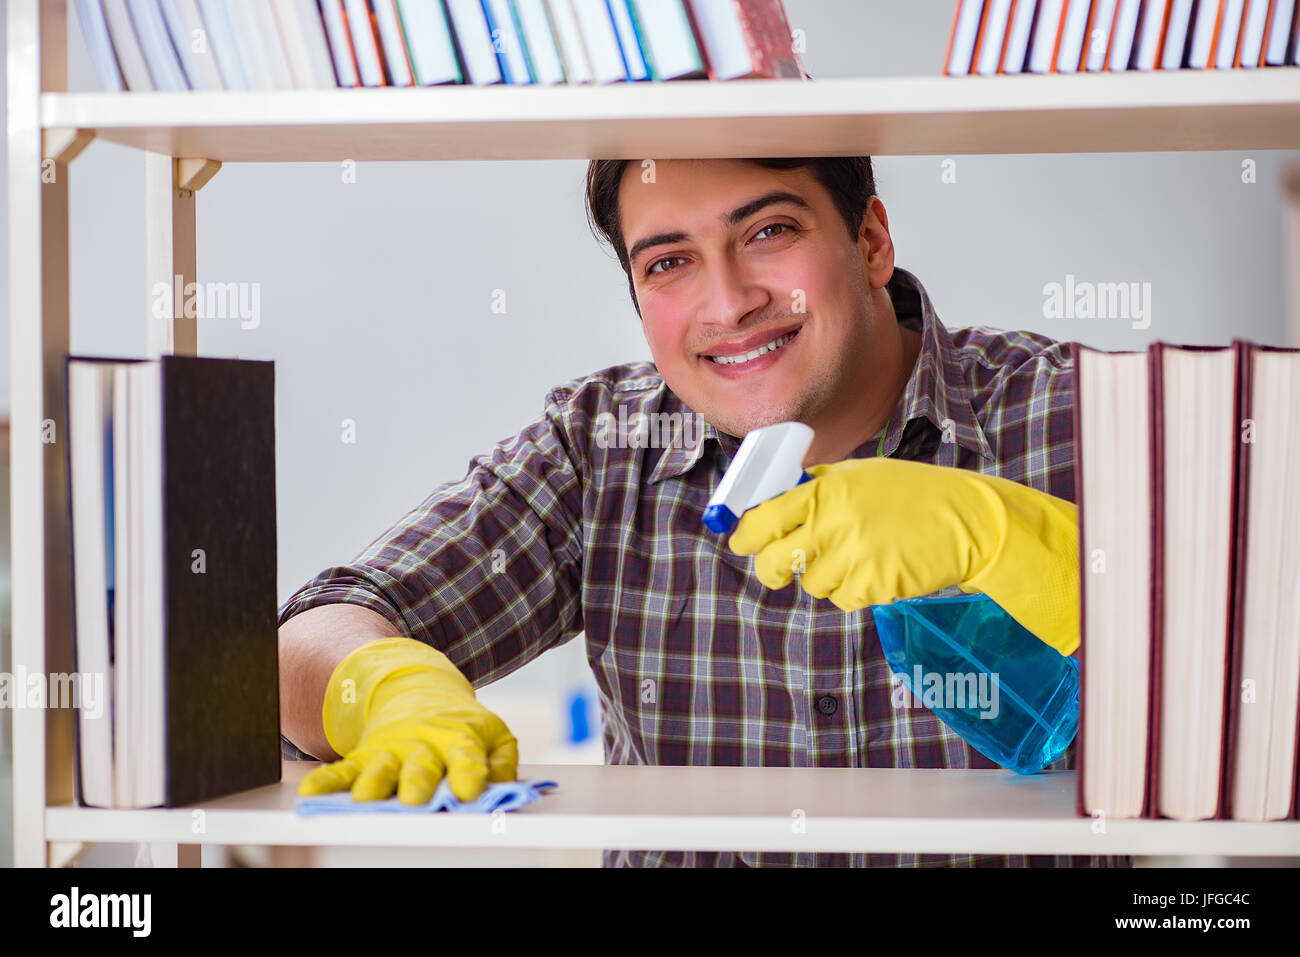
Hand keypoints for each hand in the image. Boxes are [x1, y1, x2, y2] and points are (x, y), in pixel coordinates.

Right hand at [297, 636, 518, 803]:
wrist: (416, 690)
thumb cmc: (458, 724)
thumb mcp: (491, 732)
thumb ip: (501, 758)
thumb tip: (505, 783)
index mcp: (458, 739)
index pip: (467, 756)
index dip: (469, 773)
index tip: (469, 792)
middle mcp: (422, 746)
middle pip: (420, 765)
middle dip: (417, 781)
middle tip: (415, 798)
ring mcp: (390, 751)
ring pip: (380, 768)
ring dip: (373, 783)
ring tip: (367, 797)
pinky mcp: (363, 757)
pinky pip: (342, 771)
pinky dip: (326, 782)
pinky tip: (312, 792)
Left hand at [727, 457, 1080, 655]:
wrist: (966, 520)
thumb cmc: (909, 494)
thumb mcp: (858, 475)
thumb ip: (814, 488)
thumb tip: (767, 502)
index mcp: (825, 491)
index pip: (763, 519)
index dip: (745, 535)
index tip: (741, 542)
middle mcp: (834, 524)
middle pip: (774, 562)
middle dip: (771, 569)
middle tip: (778, 569)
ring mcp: (854, 558)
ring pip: (812, 584)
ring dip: (824, 576)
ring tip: (855, 554)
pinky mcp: (873, 587)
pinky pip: (843, 598)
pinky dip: (852, 589)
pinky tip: (876, 567)